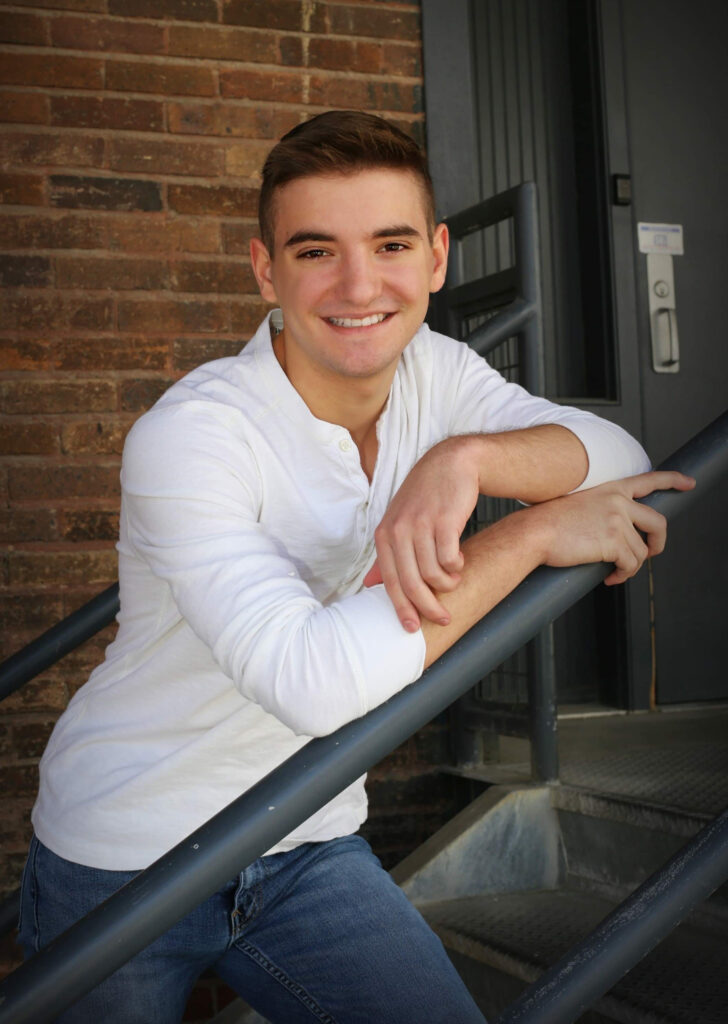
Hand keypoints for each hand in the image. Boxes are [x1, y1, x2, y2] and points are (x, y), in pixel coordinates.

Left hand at [363, 437, 480, 631]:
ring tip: (455, 579)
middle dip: (428, 607)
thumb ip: (387, 555)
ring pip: (433, 574)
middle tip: (444, 618)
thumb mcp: (399, 522)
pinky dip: (457, 567)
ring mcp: (421, 525)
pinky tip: (460, 560)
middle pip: (411, 583)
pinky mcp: (444, 521)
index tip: (411, 628)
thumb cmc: (425, 498)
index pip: (390, 581)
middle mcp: (399, 530)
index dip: (401, 608)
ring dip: (448, 584)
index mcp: (385, 535)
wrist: (452, 464)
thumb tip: (370, 585)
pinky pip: (450, 559)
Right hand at [527, 470, 694, 584]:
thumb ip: (601, 511)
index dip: (673, 481)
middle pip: (657, 523)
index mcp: (611, 489)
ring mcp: (617, 521)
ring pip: (641, 552)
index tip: (688, 483)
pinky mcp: (614, 542)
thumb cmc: (547, 522)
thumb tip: (614, 534)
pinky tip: (610, 578)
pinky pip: (631, 565)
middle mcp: (619, 501)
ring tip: (615, 572)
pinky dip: (623, 576)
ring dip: (630, 566)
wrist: (533, 532)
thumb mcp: (578, 505)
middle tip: (650, 553)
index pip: (649, 479)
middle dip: (658, 543)